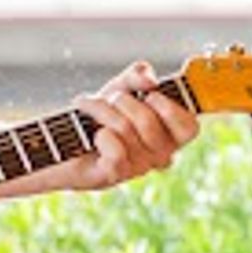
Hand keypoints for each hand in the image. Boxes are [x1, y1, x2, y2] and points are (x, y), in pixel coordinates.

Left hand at [51, 62, 203, 191]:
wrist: (61, 138)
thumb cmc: (97, 115)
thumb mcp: (120, 87)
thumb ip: (138, 76)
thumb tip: (151, 82)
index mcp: (168, 136)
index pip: (190, 128)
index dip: (172, 109)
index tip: (151, 95)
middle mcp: (158, 156)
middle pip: (151, 122)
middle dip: (124, 102)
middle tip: (112, 100)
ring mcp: (137, 169)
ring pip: (127, 130)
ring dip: (102, 111)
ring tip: (91, 110)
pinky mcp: (113, 176)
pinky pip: (116, 150)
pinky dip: (100, 134)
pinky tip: (93, 137)